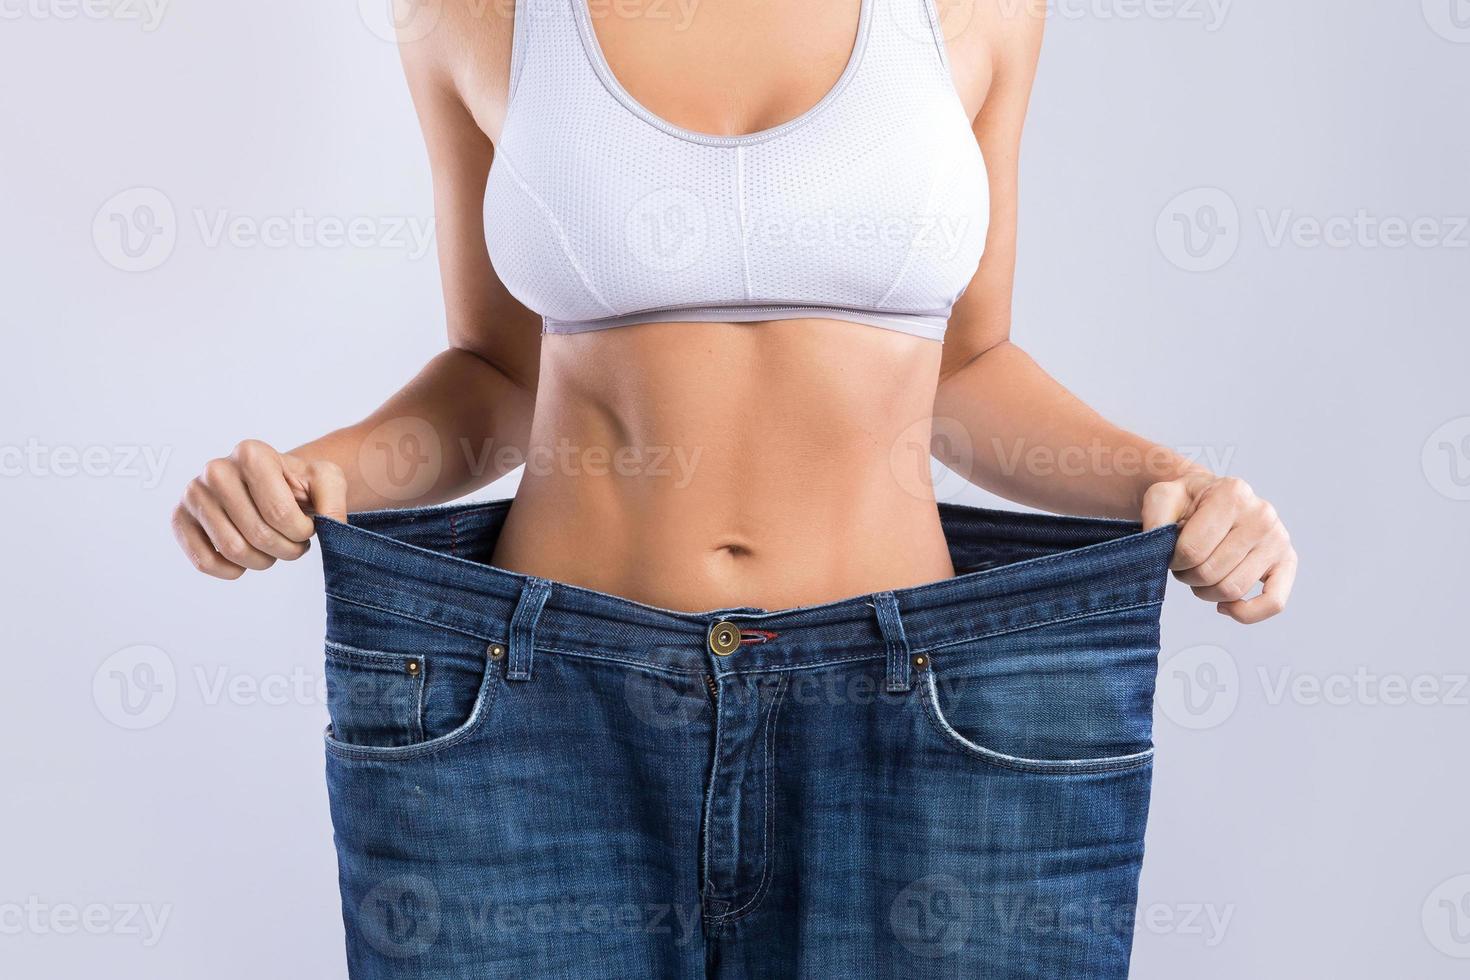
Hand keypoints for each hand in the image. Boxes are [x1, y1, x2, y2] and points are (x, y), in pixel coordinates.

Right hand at [172, 440, 346, 578]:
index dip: (302, 532)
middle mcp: (216, 469)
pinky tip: (246, 560)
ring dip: (263, 561)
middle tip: (293, 544)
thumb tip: (330, 527)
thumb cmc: (297, 484)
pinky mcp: (179, 518)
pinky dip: (231, 570)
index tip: (307, 527)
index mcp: (252, 453)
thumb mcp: (326, 481)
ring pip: (233, 550)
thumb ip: (334, 501)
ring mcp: (193, 493)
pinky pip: (204, 561)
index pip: (280, 514)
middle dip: (286, 550)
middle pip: (257, 534)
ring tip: (273, 548)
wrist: (270, 486)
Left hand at [1142, 473, 1296, 623]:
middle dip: (1187, 576)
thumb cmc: (1187, 501)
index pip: (1192, 550)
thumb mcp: (1162, 495)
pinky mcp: (1287, 561)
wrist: (1212, 497)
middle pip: (1211, 573)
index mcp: (1232, 494)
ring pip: (1233, 590)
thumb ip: (1155, 519)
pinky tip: (1224, 606)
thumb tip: (1160, 550)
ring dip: (1206, 592)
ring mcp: (1278, 539)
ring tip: (1200, 574)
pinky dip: (1245, 613)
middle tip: (1184, 565)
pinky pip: (1273, 603)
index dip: (1173, 561)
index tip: (1170, 553)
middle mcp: (1262, 514)